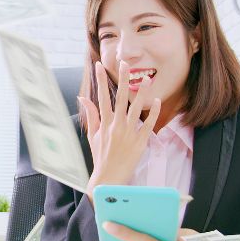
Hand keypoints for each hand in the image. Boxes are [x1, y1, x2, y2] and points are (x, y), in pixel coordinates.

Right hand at [79, 61, 160, 200]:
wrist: (109, 177)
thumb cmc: (100, 156)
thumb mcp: (92, 135)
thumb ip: (91, 115)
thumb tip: (83, 98)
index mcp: (104, 124)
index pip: (102, 97)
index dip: (100, 80)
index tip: (99, 66)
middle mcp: (116, 126)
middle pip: (120, 98)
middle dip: (122, 79)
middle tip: (124, 63)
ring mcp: (129, 133)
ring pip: (136, 109)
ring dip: (141, 92)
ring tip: (146, 78)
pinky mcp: (140, 142)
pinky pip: (148, 125)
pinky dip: (153, 113)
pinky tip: (157, 101)